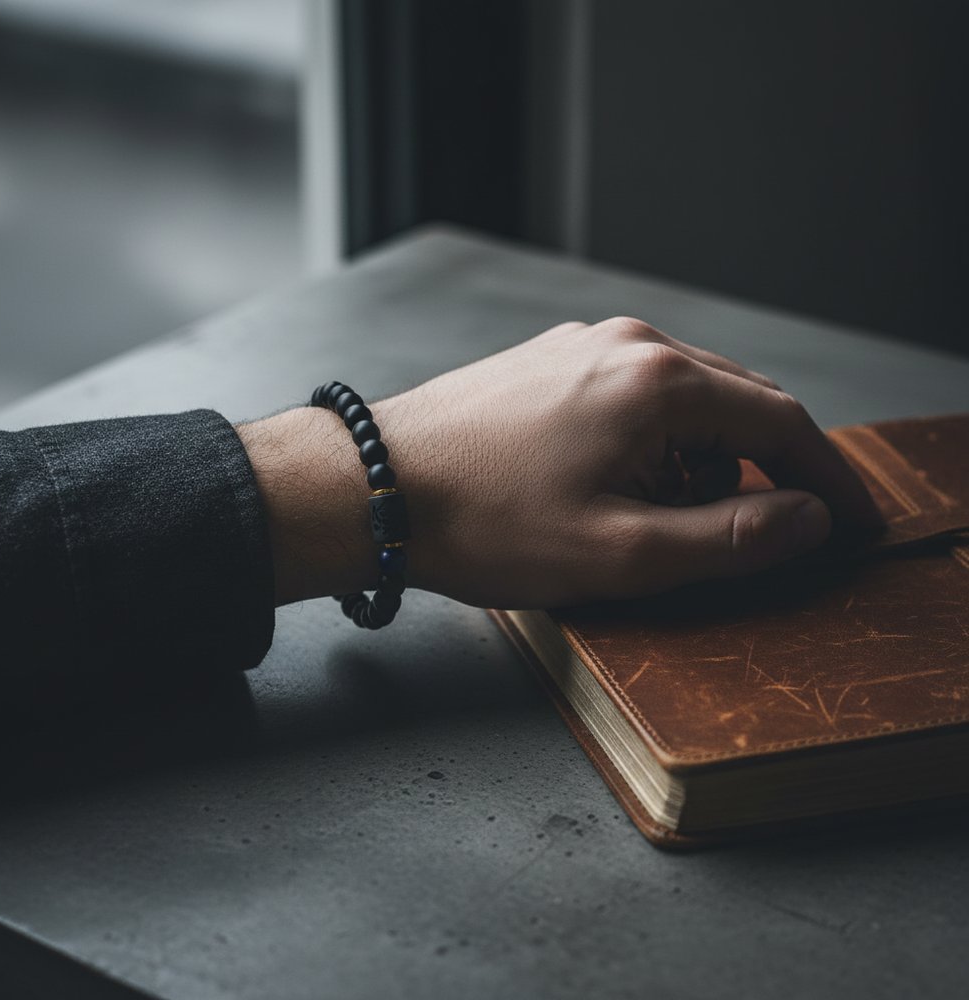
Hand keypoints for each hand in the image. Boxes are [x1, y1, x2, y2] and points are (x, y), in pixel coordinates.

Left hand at [240, 318, 879, 607]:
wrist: (375, 487)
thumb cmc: (483, 522)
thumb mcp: (620, 555)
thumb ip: (729, 538)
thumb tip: (806, 520)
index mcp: (658, 383)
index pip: (781, 424)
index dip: (826, 478)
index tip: (852, 521)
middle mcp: (628, 345)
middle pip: (737, 404)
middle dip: (764, 472)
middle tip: (765, 533)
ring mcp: (583, 347)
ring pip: (685, 402)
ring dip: (701, 462)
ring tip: (662, 523)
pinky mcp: (550, 363)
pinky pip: (632, 397)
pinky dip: (654, 444)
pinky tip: (620, 488)